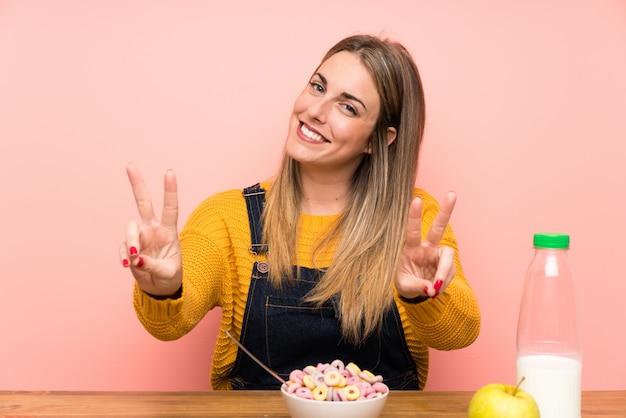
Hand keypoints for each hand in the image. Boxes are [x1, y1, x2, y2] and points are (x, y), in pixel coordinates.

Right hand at [118, 162, 182, 295]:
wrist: (160, 289)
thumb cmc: (170, 277)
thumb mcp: (168, 273)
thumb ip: (153, 265)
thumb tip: (135, 258)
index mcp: (169, 231)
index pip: (170, 208)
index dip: (170, 190)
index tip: (169, 172)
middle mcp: (153, 229)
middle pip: (144, 202)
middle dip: (137, 184)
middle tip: (130, 164)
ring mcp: (140, 237)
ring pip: (130, 228)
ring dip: (130, 241)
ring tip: (133, 258)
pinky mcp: (129, 248)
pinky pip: (122, 247)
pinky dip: (123, 256)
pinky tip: (128, 265)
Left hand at [395, 191, 456, 299]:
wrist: (415, 292)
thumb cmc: (405, 283)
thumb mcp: (405, 287)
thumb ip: (417, 286)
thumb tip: (432, 288)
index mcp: (411, 248)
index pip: (412, 231)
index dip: (414, 216)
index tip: (416, 199)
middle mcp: (426, 247)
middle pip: (438, 227)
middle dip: (446, 211)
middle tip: (452, 193)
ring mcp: (438, 255)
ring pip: (448, 257)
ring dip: (444, 273)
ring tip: (435, 290)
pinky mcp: (447, 264)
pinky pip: (450, 272)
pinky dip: (444, 282)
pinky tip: (437, 289)